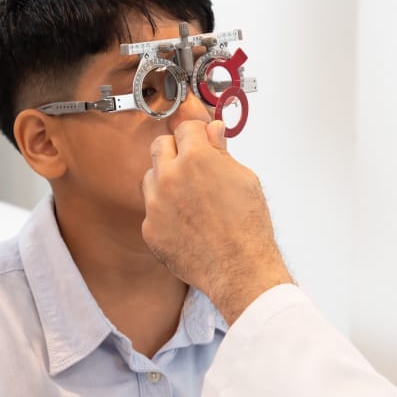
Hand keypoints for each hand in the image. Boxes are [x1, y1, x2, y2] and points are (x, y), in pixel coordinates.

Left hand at [141, 120, 292, 322]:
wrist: (239, 268)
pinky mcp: (149, 228)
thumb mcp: (244, 179)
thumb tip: (213, 130)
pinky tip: (186, 222)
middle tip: (193, 166)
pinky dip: (164, 211)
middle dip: (176, 150)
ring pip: (150, 176)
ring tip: (190, 198)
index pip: (186, 128)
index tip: (201, 141)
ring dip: (165, 180)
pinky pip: (151, 209)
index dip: (197, 134)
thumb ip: (221, 151)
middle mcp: (170, 177)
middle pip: (159, 145)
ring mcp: (155, 204)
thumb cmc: (247, 226)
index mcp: (196, 158)